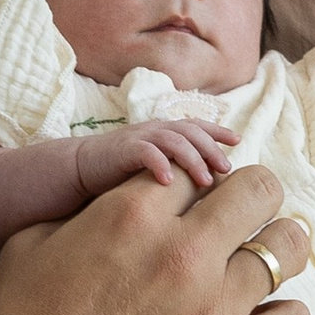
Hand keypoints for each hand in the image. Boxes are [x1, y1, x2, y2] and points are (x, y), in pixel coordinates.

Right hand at [0, 164, 312, 314]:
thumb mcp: (33, 245)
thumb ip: (87, 212)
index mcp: (132, 214)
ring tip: (256, 269)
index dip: (195, 189)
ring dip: (274, 252)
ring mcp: (216, 309)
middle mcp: (183, 252)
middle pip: (258, 190)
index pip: (196, 171)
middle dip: (250, 201)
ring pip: (287, 248)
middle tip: (238, 226)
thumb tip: (122, 202)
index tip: (195, 208)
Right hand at [73, 118, 241, 197]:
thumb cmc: (119, 176)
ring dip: (193, 159)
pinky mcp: (121, 150)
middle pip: (191, 131)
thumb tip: (210, 188)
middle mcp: (154, 131)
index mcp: (163, 134)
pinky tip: (169, 182)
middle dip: (211, 148)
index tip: (237, 141)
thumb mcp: (154, 172)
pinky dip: (160, 165)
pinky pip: (146, 153)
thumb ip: (178, 174)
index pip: (196, 126)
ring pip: (174, 140)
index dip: (217, 131)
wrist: (77, 171)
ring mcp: (138, 138)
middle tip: (226, 169)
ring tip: (205, 181)